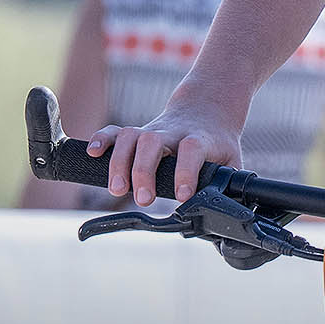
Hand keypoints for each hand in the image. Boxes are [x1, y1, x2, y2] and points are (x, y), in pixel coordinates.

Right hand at [87, 94, 243, 206]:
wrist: (208, 109)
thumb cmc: (218, 143)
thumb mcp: (232, 161)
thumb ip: (230, 185)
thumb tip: (231, 214)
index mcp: (200, 140)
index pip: (192, 149)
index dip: (186, 170)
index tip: (183, 195)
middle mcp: (173, 133)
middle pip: (153, 141)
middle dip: (144, 170)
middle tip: (144, 200)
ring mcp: (153, 131)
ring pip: (131, 136)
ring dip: (119, 161)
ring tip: (116, 189)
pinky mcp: (138, 133)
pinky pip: (115, 131)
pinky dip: (101, 139)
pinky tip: (92, 154)